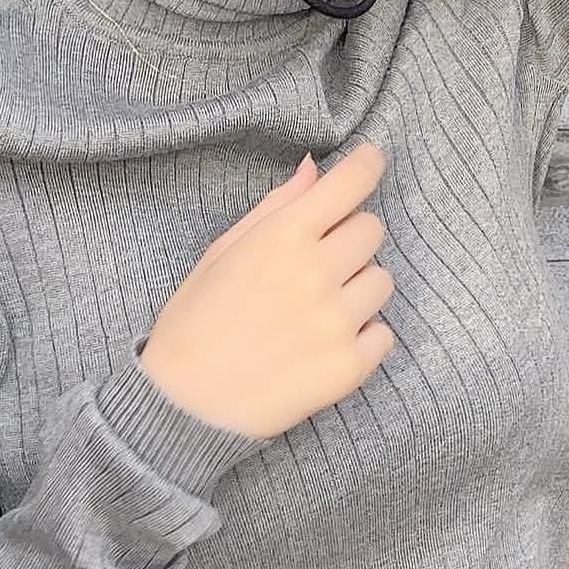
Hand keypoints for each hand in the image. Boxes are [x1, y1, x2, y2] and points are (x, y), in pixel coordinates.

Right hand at [139, 143, 394, 437]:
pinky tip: (322, 344)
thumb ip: (275, 208)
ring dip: (357, 288)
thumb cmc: (195, 323)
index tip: (370, 161)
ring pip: (382, 281)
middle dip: (349, 238)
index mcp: (281, 238)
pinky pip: (384, 333)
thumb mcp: (221, 253)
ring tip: (315, 311)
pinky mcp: (349, 366)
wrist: (184, 406)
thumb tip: (314, 170)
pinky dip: (362, 336)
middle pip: (371, 231)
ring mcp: (336, 322)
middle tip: (317, 263)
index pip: (350, 185)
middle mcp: (315, 274)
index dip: (367, 166)